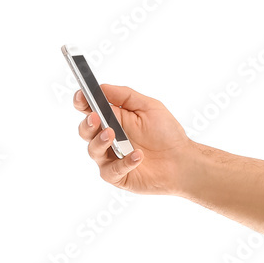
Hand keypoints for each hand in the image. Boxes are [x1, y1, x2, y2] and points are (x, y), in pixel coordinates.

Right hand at [74, 84, 194, 195]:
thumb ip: (125, 96)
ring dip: (100, 141)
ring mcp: (111, 158)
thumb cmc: (166, 133)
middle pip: (85, 131)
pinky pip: (111, 171)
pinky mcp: (118, 176)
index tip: (81, 96)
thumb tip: (101, 87)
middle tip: (95, 118)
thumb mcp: (149, 107)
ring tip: (112, 134)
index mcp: (113, 119)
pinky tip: (138, 155)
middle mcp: (108, 138)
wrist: (182, 160)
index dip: (82, 102)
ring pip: (93, 151)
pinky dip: (124, 163)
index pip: (90, 109)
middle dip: (87, 123)